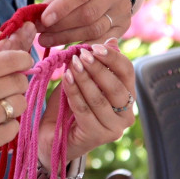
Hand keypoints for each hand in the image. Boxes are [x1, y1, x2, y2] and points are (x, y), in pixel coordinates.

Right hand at [0, 49, 34, 178]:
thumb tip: (9, 52)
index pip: (7, 60)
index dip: (22, 60)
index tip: (24, 63)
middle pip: (18, 82)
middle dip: (17, 85)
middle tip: (8, 91)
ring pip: (19, 104)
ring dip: (13, 107)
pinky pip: (14, 126)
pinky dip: (7, 127)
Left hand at [36, 38, 134, 163]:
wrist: (51, 137)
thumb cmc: (68, 106)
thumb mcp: (81, 79)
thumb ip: (95, 63)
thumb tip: (111, 40)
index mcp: (126, 96)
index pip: (127, 72)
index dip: (113, 57)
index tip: (95, 47)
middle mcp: (126, 114)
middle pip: (117, 87)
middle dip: (98, 68)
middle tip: (82, 54)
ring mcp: (114, 128)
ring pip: (101, 99)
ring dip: (84, 79)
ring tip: (72, 64)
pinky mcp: (98, 136)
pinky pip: (85, 110)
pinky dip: (74, 92)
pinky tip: (66, 79)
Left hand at [37, 0, 134, 47]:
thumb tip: (43, 19)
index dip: (62, 7)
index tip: (43, 19)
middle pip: (88, 14)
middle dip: (60, 26)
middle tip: (39, 32)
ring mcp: (124, 9)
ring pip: (94, 30)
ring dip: (67, 38)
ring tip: (45, 40)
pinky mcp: (124, 25)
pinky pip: (102, 40)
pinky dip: (82, 46)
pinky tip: (65, 48)